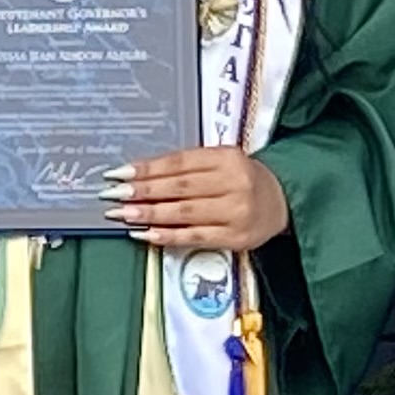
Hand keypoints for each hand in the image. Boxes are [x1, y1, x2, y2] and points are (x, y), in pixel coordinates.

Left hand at [108, 148, 287, 252]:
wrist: (281, 201)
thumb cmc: (242, 179)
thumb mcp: (220, 162)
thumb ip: (187, 167)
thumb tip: (140, 176)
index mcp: (228, 157)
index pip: (180, 163)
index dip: (147, 169)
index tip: (119, 173)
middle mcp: (234, 183)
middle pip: (179, 188)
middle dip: (142, 192)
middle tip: (113, 195)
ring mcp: (236, 211)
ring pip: (185, 213)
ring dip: (150, 214)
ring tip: (124, 214)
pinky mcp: (236, 236)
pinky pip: (195, 236)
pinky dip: (168, 235)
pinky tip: (147, 233)